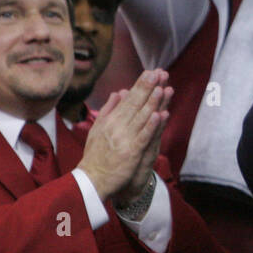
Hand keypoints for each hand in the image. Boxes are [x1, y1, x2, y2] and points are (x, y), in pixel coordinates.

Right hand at [77, 70, 170, 203]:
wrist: (91, 180)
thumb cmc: (95, 155)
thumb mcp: (97, 129)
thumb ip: (108, 110)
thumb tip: (118, 92)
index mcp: (110, 120)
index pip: (128, 99)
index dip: (140, 85)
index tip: (150, 72)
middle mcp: (117, 127)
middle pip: (135, 104)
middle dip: (148, 87)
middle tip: (159, 72)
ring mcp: (124, 139)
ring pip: (141, 118)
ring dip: (152, 102)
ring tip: (161, 88)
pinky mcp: (131, 153)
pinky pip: (143, 137)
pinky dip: (151, 126)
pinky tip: (158, 115)